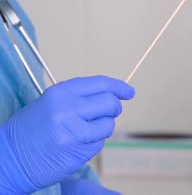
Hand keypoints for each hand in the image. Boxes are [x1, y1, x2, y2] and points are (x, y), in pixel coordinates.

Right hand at [0, 76, 134, 193]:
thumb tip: (112, 95)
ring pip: (108, 125)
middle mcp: (68, 109)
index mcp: (61, 93)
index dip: (119, 87)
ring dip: (103, 128)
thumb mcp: (51, 103)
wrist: (10, 158)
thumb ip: (79, 97)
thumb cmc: (31, 129)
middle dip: (113, 109)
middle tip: (106, 114)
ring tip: (85, 131)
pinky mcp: (78, 151)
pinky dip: (93, 143)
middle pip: (110, 103)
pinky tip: (77, 144)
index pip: (101, 84)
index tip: (129, 92)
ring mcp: (73, 131)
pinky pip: (99, 143)